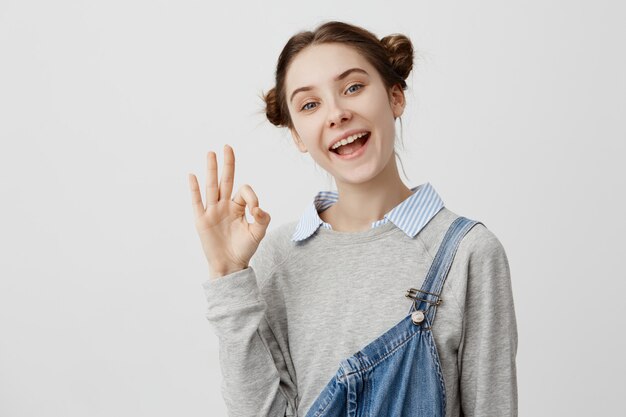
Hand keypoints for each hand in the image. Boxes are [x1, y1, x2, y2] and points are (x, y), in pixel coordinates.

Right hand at [188, 144, 270, 278]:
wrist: (230, 265)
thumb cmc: (244, 248)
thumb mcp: (258, 233)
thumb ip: (263, 218)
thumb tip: (257, 208)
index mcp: (238, 206)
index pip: (244, 191)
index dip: (252, 197)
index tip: (255, 211)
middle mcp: (224, 205)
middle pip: (226, 180)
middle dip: (227, 164)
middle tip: (228, 147)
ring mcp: (212, 211)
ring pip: (212, 186)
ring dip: (211, 170)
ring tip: (211, 153)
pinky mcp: (202, 220)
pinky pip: (197, 202)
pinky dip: (194, 189)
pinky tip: (192, 175)